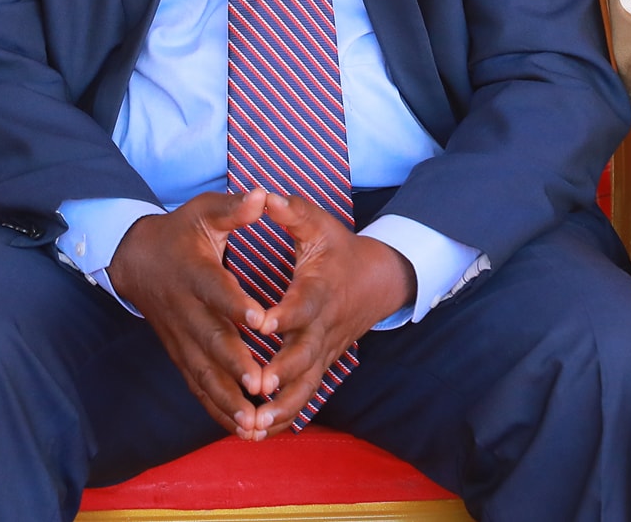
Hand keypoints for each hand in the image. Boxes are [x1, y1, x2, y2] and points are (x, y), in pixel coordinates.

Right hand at [107, 191, 273, 438]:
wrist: (135, 260)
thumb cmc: (180, 232)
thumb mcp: (204, 211)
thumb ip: (234, 208)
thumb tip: (264, 195)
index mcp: (195, 272)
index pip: (216, 290)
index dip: (236, 305)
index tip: (261, 321)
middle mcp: (186, 310)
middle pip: (210, 340)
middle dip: (235, 364)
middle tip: (261, 384)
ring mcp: (180, 337)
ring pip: (203, 372)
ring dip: (227, 398)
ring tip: (253, 421)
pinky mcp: (179, 354)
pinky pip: (196, 385)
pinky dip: (215, 408)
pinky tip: (239, 429)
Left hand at [243, 193, 415, 438]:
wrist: (378, 281)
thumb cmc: (340, 250)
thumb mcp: (319, 225)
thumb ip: (291, 213)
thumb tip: (263, 195)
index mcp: (320, 290)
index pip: (304, 305)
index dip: (286, 314)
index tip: (263, 322)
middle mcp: (323, 328)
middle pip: (305, 356)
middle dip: (281, 373)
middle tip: (258, 387)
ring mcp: (324, 353)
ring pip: (305, 387)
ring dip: (280, 408)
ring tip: (253, 426)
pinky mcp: (321, 368)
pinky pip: (303, 398)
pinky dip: (283, 418)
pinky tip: (258, 435)